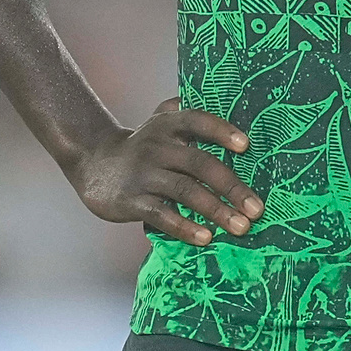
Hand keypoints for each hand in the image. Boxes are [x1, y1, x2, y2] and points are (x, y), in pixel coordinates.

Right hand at [67, 98, 264, 246]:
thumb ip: (188, 114)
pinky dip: (186, 227)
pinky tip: (206, 238)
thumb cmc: (142, 145)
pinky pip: (162, 215)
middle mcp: (157, 146)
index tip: (246, 146)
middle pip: (199, 163)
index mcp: (168, 125)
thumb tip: (235, 112)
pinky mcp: (132, 200)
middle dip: (232, 187)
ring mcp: (144, 174)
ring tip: (241, 227)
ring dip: (216, 210)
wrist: (93, 163)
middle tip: (257, 209)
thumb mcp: (160, 121)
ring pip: (185, 191)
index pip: (197, 120)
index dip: (221, 131)